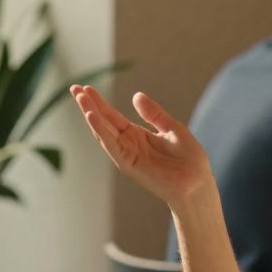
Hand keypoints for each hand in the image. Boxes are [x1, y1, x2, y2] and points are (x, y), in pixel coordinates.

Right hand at [69, 85, 212, 208]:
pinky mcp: (128, 164)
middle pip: (103, 122)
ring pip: (103, 132)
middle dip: (88, 105)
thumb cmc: (189, 160)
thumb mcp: (172, 128)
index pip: (112, 116)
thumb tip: (136, 96)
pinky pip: (111, 144)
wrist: (197, 183)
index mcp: (137, 136)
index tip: (86, 88)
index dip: (99, 102)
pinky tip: (91, 115)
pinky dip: (100, 130)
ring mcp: (126, 155)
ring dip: (90, 114)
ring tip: (80, 97)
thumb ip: (154, 114)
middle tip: (74, 88)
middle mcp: (128, 145)